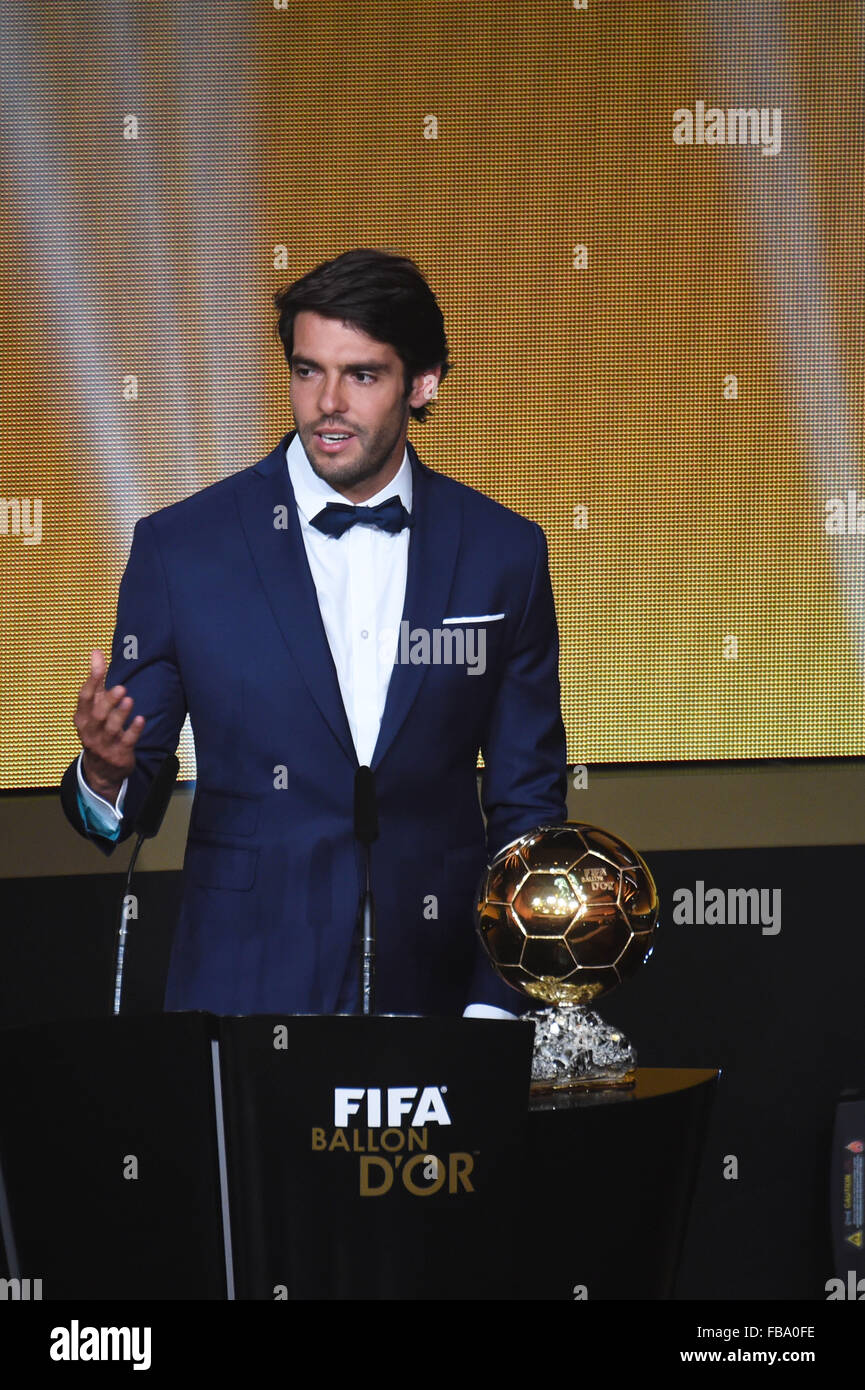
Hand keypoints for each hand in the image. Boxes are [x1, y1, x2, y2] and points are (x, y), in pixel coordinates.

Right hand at [74, 649, 144, 799]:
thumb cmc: (98, 729)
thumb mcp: (94, 706)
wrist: (101, 770)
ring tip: (129, 700)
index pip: (84, 698)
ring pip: (111, 728)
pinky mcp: (119, 754)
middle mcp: (90, 730)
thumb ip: (96, 679)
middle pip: (97, 714)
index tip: (99, 665)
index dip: (92, 681)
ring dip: (120, 714)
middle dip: (108, 701)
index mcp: (82, 717)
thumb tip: (96, 651)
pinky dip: (133, 730)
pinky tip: (141, 719)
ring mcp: (104, 744)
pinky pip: (127, 741)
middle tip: (121, 687)